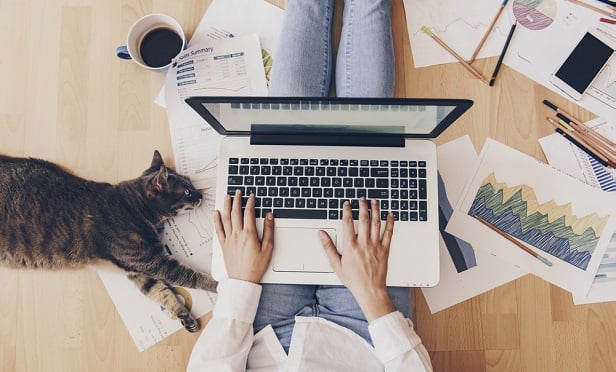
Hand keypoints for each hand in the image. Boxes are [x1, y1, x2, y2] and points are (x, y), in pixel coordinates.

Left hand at [214, 190, 274, 282]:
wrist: (243, 280)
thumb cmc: (256, 266)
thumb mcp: (268, 248)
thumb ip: (269, 230)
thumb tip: (269, 216)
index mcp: (249, 234)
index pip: (249, 213)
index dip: (250, 202)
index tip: (251, 196)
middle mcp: (237, 235)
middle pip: (235, 212)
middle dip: (237, 200)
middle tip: (238, 192)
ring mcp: (229, 239)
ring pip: (226, 218)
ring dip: (226, 206)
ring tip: (227, 197)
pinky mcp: (223, 245)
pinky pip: (218, 229)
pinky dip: (217, 220)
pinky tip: (216, 213)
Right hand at [319, 198, 394, 321]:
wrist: (370, 290)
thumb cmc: (353, 279)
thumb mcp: (336, 264)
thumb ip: (328, 247)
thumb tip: (321, 235)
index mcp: (351, 246)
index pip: (348, 223)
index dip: (347, 211)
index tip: (347, 204)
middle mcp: (364, 244)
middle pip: (364, 219)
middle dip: (362, 206)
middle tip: (362, 199)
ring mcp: (375, 246)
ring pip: (376, 223)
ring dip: (376, 210)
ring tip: (375, 201)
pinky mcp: (385, 250)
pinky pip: (389, 233)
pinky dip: (390, 222)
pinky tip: (390, 215)